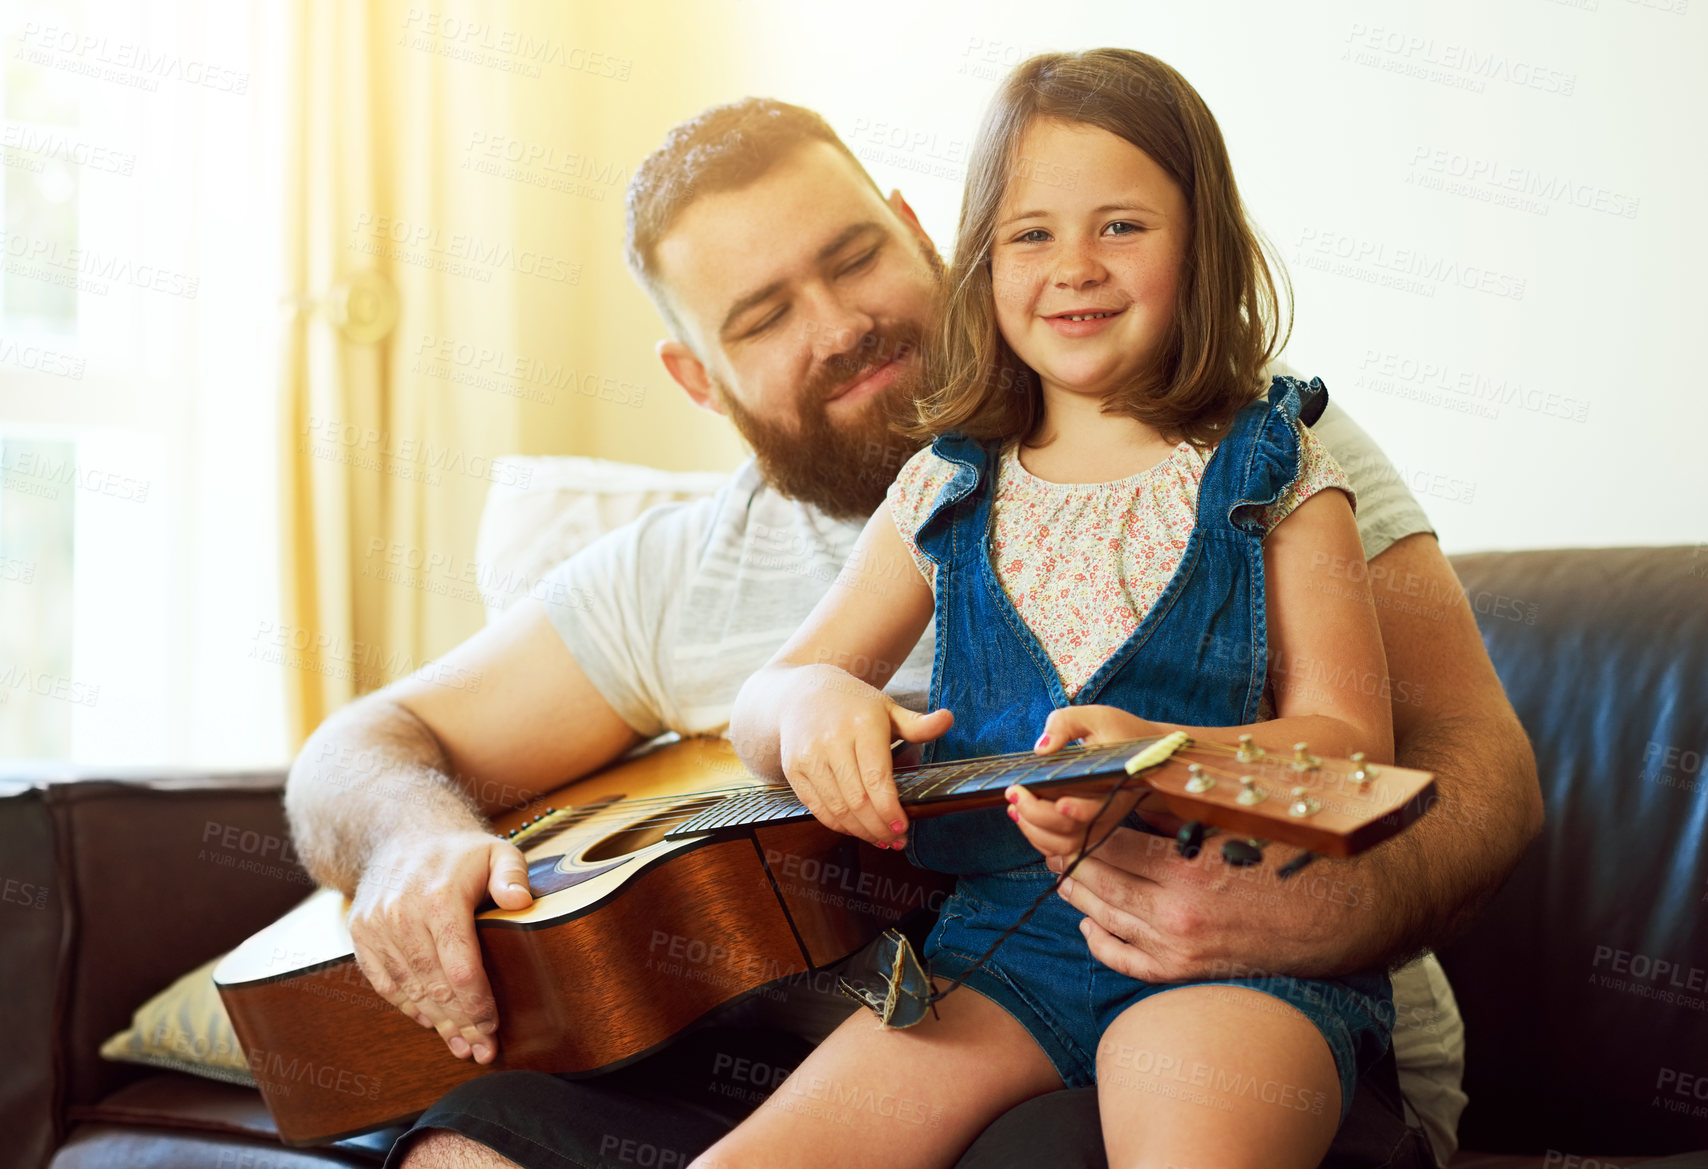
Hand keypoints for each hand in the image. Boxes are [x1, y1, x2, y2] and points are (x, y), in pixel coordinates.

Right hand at [348, 829, 532, 1062]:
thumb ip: (513, 875)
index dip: (477, 1005)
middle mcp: (402, 914)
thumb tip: (521, 900)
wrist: (401, 833)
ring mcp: (376, 925)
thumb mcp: (497, 851)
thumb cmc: (459, 851)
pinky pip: (384, 981)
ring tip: (459, 1045)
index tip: (494, 1028)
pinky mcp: (360, 932)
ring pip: (408, 989)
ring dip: (435, 1023)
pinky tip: (428, 1022)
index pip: (460, 968)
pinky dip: (406, 1005)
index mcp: (440, 898)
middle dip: (460, 1024)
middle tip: (481, 1051)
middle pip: (434, 986)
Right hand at [777, 665, 952, 848]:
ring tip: (880, 839)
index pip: (876, 779)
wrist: (801, 694)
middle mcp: (831, 741)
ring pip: (837, 809)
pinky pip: (817, 808)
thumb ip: (917, 724)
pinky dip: (839, 825)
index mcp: (861, 725)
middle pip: (857, 801)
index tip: (903, 827)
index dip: (889, 810)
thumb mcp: (887, 708)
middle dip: (879, 827)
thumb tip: (948, 719)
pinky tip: (856, 829)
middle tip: (896, 840)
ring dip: (860, 831)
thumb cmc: (853, 705)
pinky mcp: (793, 770)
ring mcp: (808, 757)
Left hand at [1007, 705, 1173, 860]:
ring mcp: (1099, 824)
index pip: (1100, 807)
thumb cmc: (1116, 733)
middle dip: (1036, 815)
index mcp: (1117, 782)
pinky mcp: (1088, 830)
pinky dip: (1038, 838)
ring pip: (1065, 845)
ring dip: (1033, 831)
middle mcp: (1110, 810)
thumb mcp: (1094, 717)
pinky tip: (1022, 816)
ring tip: (1013, 806)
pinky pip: (1062, 847)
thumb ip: (1065, 724)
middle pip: (1073, 830)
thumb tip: (1042, 747)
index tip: (1058, 803)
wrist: (1142, 756)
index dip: (1080, 810)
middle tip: (1013, 791)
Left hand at [1036, 829, 1359, 981]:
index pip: (1104, 840)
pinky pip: (1126, 961)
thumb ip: (1177, 808)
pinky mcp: (1188, 971)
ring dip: (1074, 890)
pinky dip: (1099, 939)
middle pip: (1094, 879)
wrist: (1350, 912)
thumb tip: (1120, 788)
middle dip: (1060, 851)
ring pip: (1103, 916)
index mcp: (1186, 869)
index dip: (1070, 819)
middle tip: (1037, 829)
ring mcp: (1179, 950)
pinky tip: (1088, 920)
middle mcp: (1176, 916)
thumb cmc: (1295, 852)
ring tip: (1057, 865)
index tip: (1047, 802)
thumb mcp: (1236, 819)